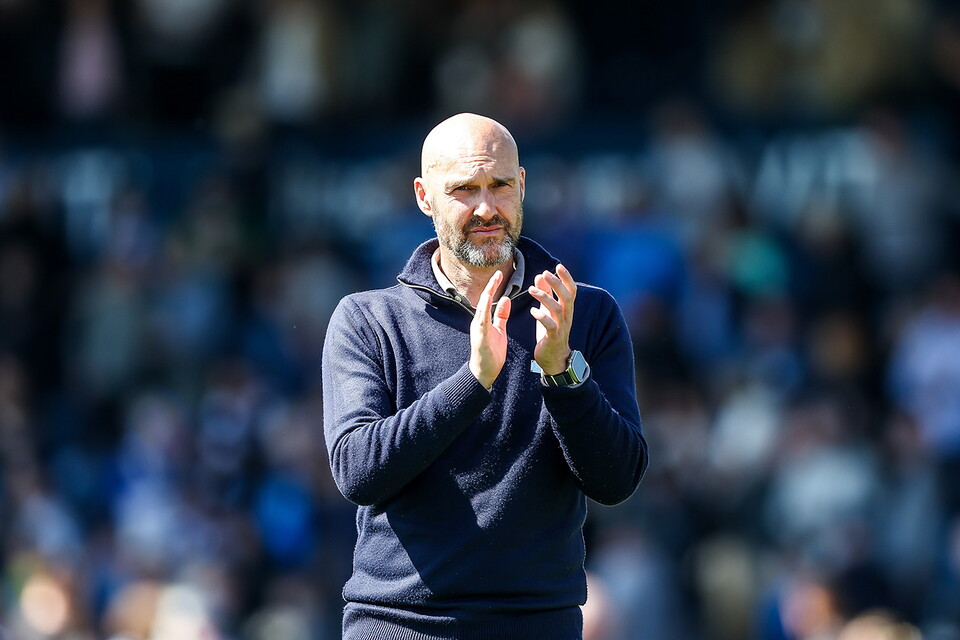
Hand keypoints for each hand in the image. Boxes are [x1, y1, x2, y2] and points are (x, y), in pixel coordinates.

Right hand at [469, 270, 511, 388]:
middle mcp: (479, 322)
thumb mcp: (499, 330)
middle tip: (498, 272)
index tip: (500, 274)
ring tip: (493, 282)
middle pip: (484, 300)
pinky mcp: (479, 337)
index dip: (494, 287)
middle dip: (491, 286)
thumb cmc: (491, 352)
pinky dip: (484, 310)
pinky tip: (488, 302)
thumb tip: (505, 299)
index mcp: (484, 320)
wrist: (484, 372)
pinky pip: (482, 322)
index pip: (490, 300)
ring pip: (482, 309)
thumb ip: (501, 315)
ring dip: (487, 295)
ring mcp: (478, 329)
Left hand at [529, 264, 575, 374]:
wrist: (554, 357)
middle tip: (545, 273)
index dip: (567, 278)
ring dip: (545, 297)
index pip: (571, 290)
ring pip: (557, 309)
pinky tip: (532, 311)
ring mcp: (561, 327)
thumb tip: (540, 275)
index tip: (559, 266)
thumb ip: (546, 293)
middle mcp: (567, 316)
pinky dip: (542, 317)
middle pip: (566, 297)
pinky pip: (550, 326)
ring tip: (531, 289)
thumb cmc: (551, 331)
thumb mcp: (548, 310)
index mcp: (567, 309)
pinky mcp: (553, 337)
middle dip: (556, 284)